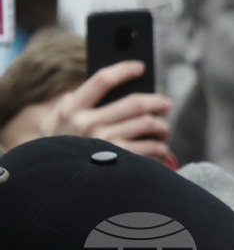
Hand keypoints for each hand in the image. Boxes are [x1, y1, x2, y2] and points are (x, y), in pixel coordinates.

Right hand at [37, 60, 177, 167]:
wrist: (54, 183)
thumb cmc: (58, 151)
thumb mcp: (53, 124)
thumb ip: (67, 105)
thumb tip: (84, 90)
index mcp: (72, 109)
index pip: (102, 80)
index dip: (124, 70)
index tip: (139, 67)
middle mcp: (88, 124)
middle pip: (134, 103)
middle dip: (156, 101)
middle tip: (165, 104)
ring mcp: (105, 143)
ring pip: (148, 124)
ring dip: (161, 127)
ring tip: (163, 131)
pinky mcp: (120, 161)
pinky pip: (151, 149)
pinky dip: (161, 149)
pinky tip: (161, 151)